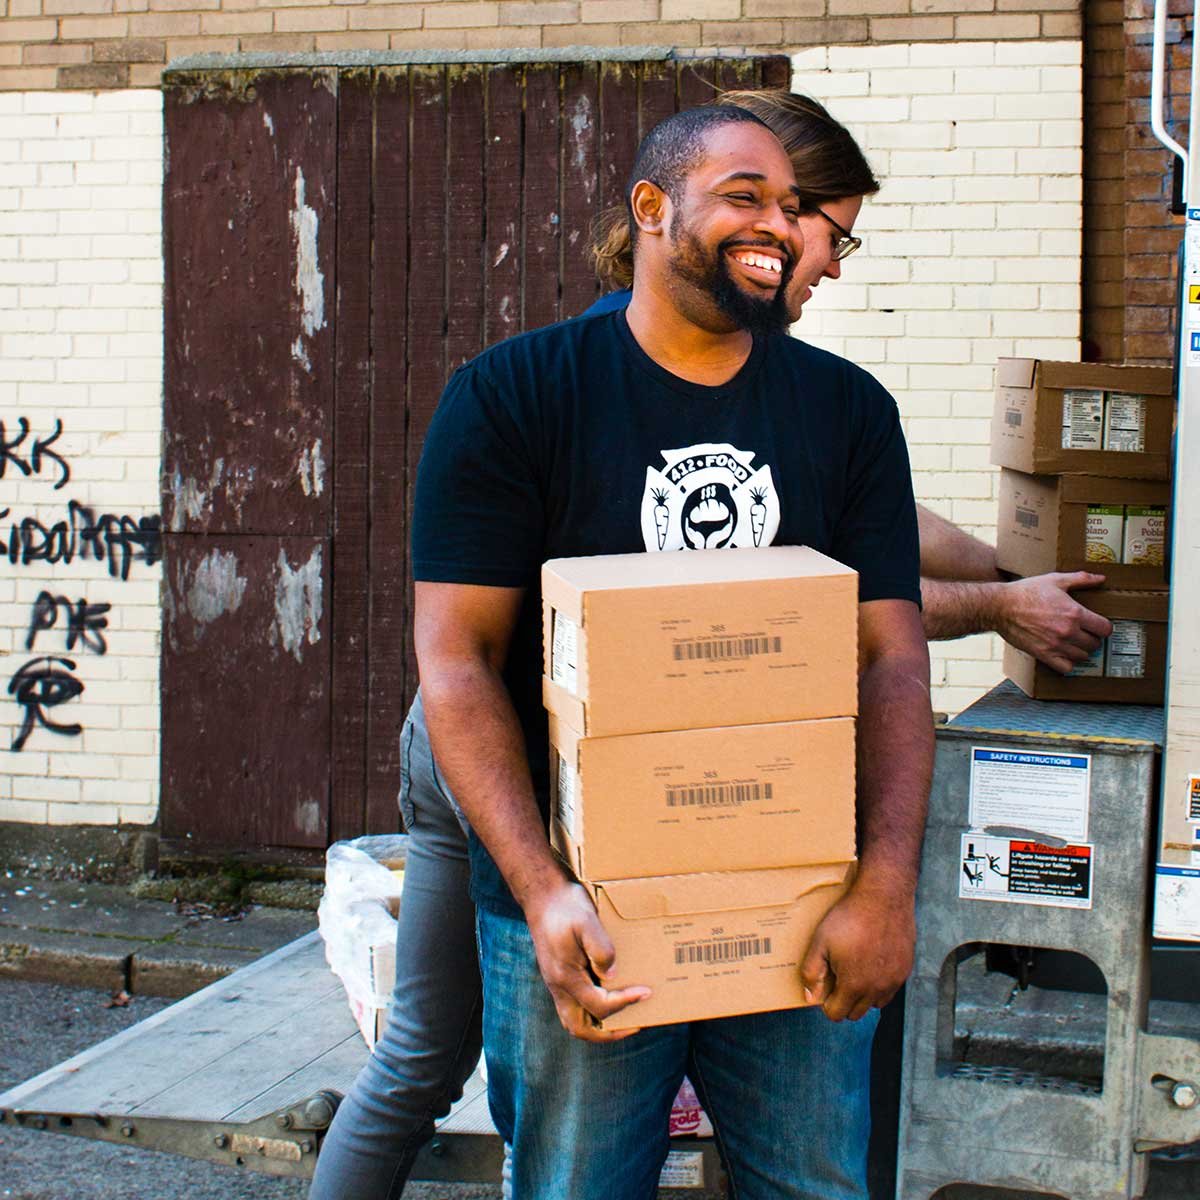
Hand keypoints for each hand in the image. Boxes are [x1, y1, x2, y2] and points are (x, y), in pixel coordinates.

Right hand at [523, 879, 650, 1041]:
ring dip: (599, 1026)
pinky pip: (576, 1004)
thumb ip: (601, 949)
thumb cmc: (566, 906)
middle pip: (580, 1028)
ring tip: (625, 1017)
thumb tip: (611, 975)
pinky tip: (610, 995)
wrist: (543, 895)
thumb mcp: (586, 921)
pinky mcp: (560, 975)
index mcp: (566, 977)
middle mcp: (559, 986)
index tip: (645, 992)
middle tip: (635, 1023)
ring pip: (575, 1020)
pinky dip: (594, 1010)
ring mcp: (557, 982)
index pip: (598, 1006)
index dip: (624, 1003)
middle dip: (608, 1033)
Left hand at [799, 877, 914, 1021]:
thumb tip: (810, 996)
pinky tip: (872, 964)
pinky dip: (880, 985)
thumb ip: (812, 972)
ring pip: (875, 1003)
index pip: (837, 1014)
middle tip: (838, 978)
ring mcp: (893, 980)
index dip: (827, 1003)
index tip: (826, 987)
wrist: (883, 897)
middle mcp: (876, 989)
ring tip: (856, 971)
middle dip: (844, 1002)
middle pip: (856, 1013)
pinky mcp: (905, 970)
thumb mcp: (821, 941)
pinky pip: (890, 990)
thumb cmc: (850, 917)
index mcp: (854, 985)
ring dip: (863, 995)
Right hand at [994, 572, 1112, 673]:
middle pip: (1095, 644)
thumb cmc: (1026, 592)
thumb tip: (1101, 579)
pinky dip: (1068, 663)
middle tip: (1085, 633)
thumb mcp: (1054, 580)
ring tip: (1074, 643)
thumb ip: (1081, 579)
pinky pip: (1066, 668)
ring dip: (1081, 651)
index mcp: (1075, 613)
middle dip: (1093, 638)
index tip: (1097, 625)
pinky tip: (1064, 654)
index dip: (1103, 627)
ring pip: (1083, 657)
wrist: (1000, 606)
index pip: (1105, 629)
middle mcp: (1068, 631)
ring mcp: (1056, 645)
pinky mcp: (1043, 654)